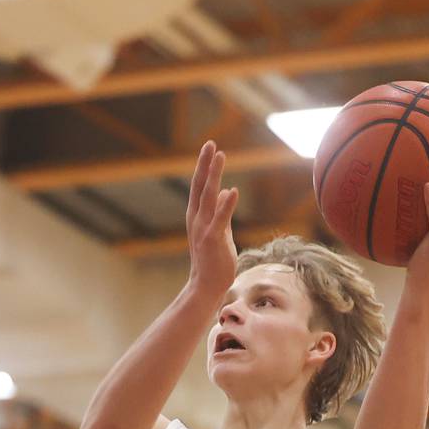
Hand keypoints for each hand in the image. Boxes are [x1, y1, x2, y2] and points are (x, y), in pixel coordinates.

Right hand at [186, 140, 238, 298]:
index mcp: (197, 216)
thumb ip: (221, 211)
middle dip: (205, 164)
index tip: (210, 148)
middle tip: (210, 143)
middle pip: (200, 186)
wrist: (207, 285)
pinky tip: (232, 190)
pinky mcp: (213, 240)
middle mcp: (197, 219)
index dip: (204, 167)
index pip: (200, 187)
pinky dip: (226, 205)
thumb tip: (225, 192)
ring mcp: (204, 229)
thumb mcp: (219, 231)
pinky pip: (220, 219)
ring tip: (220, 156)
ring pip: (208, 197)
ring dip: (213, 175)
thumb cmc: (214, 260)